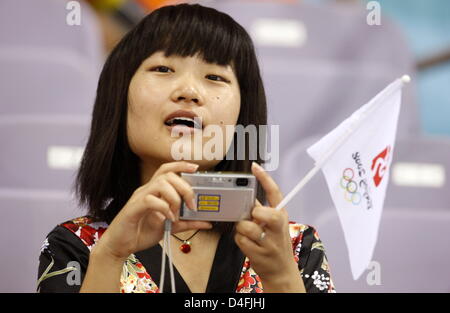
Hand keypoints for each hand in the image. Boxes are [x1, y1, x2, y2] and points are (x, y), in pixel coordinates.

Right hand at [94, 161, 212, 260]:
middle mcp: (146, 190)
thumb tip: (207, 222)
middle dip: (184, 187)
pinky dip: (163, 208)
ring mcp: (138, 198)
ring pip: (159, 183)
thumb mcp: (170, 227)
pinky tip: (168, 218)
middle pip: (167, 175)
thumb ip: (187, 223)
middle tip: (191, 204)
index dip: (181, 166)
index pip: (166, 170)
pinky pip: (150, 200)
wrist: (120, 246)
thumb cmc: (141, 233)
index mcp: (154, 191)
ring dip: (174, 197)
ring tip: (177, 213)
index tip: (195, 168)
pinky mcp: (133, 209)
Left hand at [234, 162, 304, 291]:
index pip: (275, 193)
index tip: (254, 166)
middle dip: (252, 215)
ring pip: (246, 227)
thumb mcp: (273, 225)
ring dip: (242, 230)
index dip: (264, 178)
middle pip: (260, 212)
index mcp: (281, 215)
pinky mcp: (259, 254)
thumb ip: (261, 211)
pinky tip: (248, 244)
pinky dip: (240, 241)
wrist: (281, 272)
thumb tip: (245, 197)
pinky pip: (240, 240)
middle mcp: (278, 227)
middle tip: (252, 220)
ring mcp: (269, 242)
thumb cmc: (274, 244)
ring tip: (248, 234)